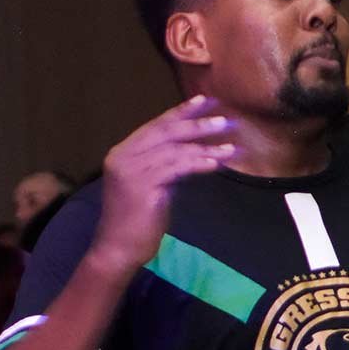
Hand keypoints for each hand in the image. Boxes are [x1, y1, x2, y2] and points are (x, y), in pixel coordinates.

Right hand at [91, 97, 237, 275]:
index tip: (204, 100)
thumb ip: (165, 167)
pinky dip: (199, 163)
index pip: (155, 126)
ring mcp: (131, 170)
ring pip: (175, 150)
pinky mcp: (143, 186)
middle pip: (166, 132)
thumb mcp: (150, 186)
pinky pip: (177, 168)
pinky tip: (216, 163)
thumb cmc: (136, 221)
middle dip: (197, 123)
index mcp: (123, 153)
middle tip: (225, 120)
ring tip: (231, 147)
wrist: (118, 249)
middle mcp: (124, 156)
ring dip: (206, 146)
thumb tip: (192, 153)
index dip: (180, 112)